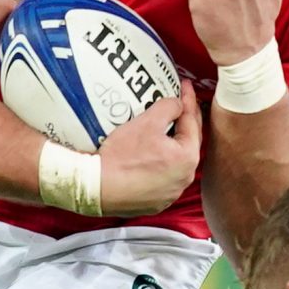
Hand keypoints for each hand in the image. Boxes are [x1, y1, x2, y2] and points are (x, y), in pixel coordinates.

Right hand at [96, 82, 202, 214]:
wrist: (96, 187)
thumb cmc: (121, 157)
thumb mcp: (147, 122)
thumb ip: (168, 107)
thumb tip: (177, 104)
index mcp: (187, 157)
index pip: (192, 121)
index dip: (188, 100)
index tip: (185, 86)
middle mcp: (184, 178)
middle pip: (187, 143)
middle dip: (184, 122)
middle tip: (180, 103)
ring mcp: (171, 192)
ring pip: (176, 161)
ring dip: (173, 144)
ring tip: (167, 128)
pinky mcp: (156, 201)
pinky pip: (163, 176)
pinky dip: (161, 163)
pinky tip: (152, 154)